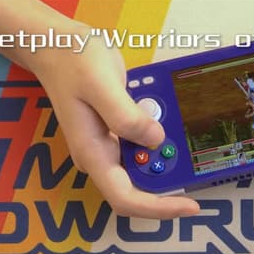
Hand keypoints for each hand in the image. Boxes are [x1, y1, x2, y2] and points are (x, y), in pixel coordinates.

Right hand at [0, 0, 199, 218]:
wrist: (56, 46)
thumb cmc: (73, 61)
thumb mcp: (101, 84)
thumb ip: (126, 117)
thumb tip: (156, 141)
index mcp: (93, 154)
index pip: (125, 198)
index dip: (158, 208)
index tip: (190, 205)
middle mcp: (100, 157)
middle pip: (138, 188)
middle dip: (168, 181)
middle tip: (197, 163)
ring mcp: (107, 147)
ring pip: (142, 166)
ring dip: (165, 157)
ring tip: (185, 135)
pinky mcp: (115, 134)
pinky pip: (142, 145)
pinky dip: (159, 138)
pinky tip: (171, 119)